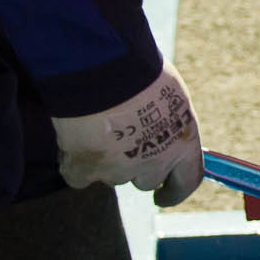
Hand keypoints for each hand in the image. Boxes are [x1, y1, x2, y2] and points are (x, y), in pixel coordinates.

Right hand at [54, 64, 204, 205]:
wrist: (102, 64)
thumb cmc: (140, 69)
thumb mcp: (169, 94)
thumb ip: (167, 121)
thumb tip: (162, 129)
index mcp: (183, 144)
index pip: (186, 182)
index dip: (174, 192)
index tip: (163, 196)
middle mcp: (155, 163)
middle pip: (146, 180)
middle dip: (135, 165)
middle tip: (121, 139)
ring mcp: (119, 170)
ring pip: (112, 176)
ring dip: (106, 158)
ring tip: (96, 124)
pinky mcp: (86, 170)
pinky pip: (79, 176)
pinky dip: (75, 162)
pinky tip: (73, 138)